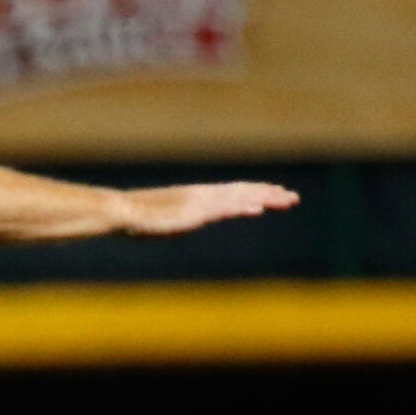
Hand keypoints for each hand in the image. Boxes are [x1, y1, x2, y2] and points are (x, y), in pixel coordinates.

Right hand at [116, 182, 299, 235]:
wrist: (121, 212)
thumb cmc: (136, 219)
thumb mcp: (164, 220)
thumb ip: (178, 220)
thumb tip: (177, 222)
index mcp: (197, 196)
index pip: (233, 192)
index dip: (255, 192)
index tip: (275, 194)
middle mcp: (203, 195)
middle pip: (242, 192)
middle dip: (269, 194)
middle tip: (293, 198)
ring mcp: (199, 202)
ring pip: (238, 198)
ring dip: (263, 198)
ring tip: (286, 200)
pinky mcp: (193, 212)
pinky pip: (222, 210)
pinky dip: (241, 207)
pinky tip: (257, 209)